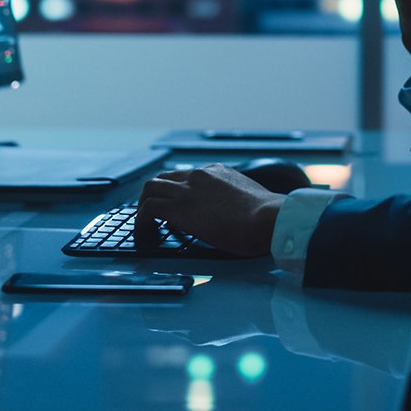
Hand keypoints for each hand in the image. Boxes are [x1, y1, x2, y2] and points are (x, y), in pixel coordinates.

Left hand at [135, 165, 283, 256]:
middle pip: (163, 178)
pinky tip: (145, 238)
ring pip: (150, 189)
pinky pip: (148, 210)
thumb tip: (238, 218)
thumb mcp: (252, 202)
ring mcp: (188, 190)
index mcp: (218, 172)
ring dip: (143, 208)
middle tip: (152, 217)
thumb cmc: (269, 218)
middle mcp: (200, 176)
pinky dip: (141, 223)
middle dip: (154, 196)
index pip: (187, 177)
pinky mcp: (180, 208)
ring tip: (145, 229)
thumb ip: (238, 203)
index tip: (176, 211)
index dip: (177, 194)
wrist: (269, 219)